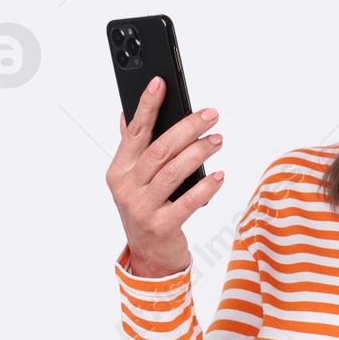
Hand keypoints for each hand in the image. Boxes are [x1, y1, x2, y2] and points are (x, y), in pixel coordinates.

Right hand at [106, 76, 225, 277]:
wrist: (150, 256)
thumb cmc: (146, 210)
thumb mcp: (133, 180)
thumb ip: (132, 149)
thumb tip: (126, 115)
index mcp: (119, 170)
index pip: (134, 131)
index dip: (147, 105)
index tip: (161, 83)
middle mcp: (127, 188)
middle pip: (159, 149)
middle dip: (187, 127)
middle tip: (211, 115)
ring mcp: (142, 208)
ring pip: (173, 171)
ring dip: (199, 152)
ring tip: (218, 140)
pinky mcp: (162, 226)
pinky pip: (188, 202)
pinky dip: (206, 187)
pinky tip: (219, 176)